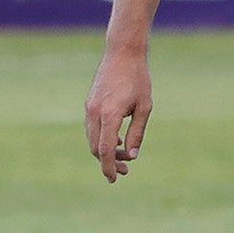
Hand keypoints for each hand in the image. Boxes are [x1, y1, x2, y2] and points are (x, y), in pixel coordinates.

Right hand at [84, 49, 152, 182]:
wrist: (122, 53)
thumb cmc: (138, 79)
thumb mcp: (144, 107)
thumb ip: (137, 132)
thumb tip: (132, 155)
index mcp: (109, 115)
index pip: (105, 150)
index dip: (109, 167)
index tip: (113, 179)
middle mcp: (95, 113)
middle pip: (96, 148)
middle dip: (109, 162)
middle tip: (126, 169)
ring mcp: (89, 108)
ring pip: (92, 139)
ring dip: (106, 151)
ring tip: (125, 156)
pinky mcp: (89, 103)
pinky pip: (92, 128)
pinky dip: (102, 139)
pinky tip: (118, 140)